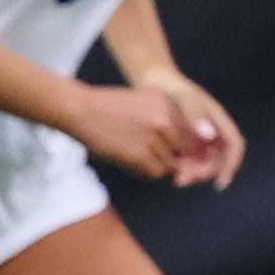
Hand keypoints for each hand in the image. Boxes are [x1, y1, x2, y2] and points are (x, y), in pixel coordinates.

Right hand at [60, 82, 193, 180]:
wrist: (82, 110)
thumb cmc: (109, 107)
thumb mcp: (145, 102)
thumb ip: (167, 119)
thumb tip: (186, 146)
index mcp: (169, 103)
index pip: (192, 132)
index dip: (186, 146)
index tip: (177, 152)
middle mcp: (166, 119)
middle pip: (184, 149)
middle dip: (175, 157)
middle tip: (155, 157)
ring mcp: (154, 138)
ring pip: (170, 164)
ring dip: (158, 165)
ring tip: (137, 157)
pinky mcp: (140, 155)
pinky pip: (156, 173)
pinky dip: (146, 172)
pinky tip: (131, 162)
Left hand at [136, 69, 245, 189]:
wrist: (155, 83)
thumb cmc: (172, 88)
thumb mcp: (185, 98)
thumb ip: (196, 115)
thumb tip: (209, 136)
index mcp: (219, 121)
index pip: (234, 146)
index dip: (231, 164)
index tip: (221, 181)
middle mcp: (213, 133)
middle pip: (218, 160)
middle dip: (205, 173)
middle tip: (184, 179)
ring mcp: (200, 140)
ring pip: (203, 165)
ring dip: (193, 175)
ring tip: (176, 178)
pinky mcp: (185, 145)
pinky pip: (189, 163)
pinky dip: (183, 170)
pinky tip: (170, 172)